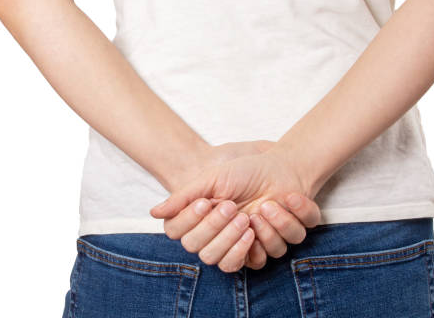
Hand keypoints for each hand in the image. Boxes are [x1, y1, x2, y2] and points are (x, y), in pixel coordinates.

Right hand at [164, 139, 286, 268]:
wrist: (281, 170)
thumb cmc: (244, 172)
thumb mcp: (212, 179)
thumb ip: (183, 196)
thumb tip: (153, 213)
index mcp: (200, 222)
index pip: (183, 237)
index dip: (192, 223)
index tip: (205, 202)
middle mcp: (217, 238)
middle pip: (204, 254)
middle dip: (218, 230)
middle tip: (232, 207)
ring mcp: (239, 247)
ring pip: (228, 263)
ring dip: (238, 237)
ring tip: (253, 212)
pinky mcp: (264, 250)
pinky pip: (259, 261)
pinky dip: (266, 237)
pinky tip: (268, 215)